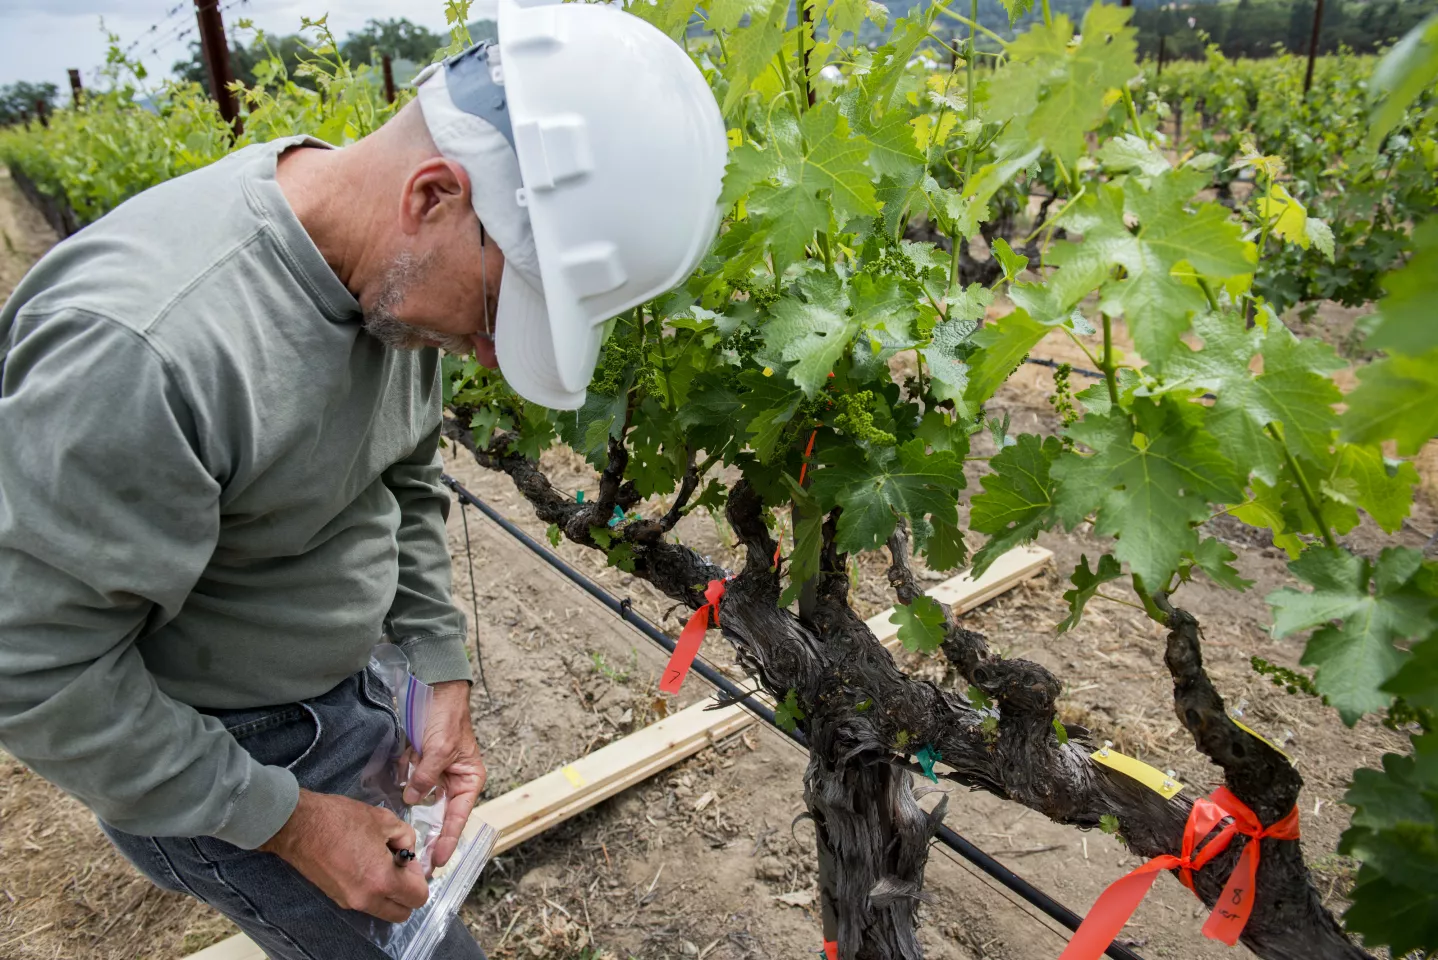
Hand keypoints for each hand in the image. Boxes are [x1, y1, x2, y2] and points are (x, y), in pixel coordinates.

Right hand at [260, 789, 428, 921]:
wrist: (298, 826)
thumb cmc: (341, 819)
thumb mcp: (384, 820)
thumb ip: (406, 838)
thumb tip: (407, 850)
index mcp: (382, 880)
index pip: (418, 898)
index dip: (419, 877)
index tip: (408, 859)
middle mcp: (366, 899)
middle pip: (402, 913)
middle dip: (407, 892)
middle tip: (399, 865)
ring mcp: (349, 902)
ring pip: (383, 910)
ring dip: (390, 893)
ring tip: (380, 862)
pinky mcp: (336, 898)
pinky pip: (365, 902)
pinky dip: (372, 890)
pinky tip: (364, 863)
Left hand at [404, 679, 485, 869]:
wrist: (434, 689)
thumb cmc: (447, 716)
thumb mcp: (439, 749)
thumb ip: (426, 777)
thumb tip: (413, 799)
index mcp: (469, 779)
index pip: (458, 816)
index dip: (448, 839)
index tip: (438, 860)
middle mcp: (453, 780)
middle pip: (438, 813)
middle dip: (426, 826)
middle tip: (416, 857)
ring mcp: (435, 773)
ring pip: (418, 794)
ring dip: (412, 782)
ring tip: (415, 760)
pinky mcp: (419, 765)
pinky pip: (407, 778)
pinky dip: (404, 767)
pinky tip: (409, 750)